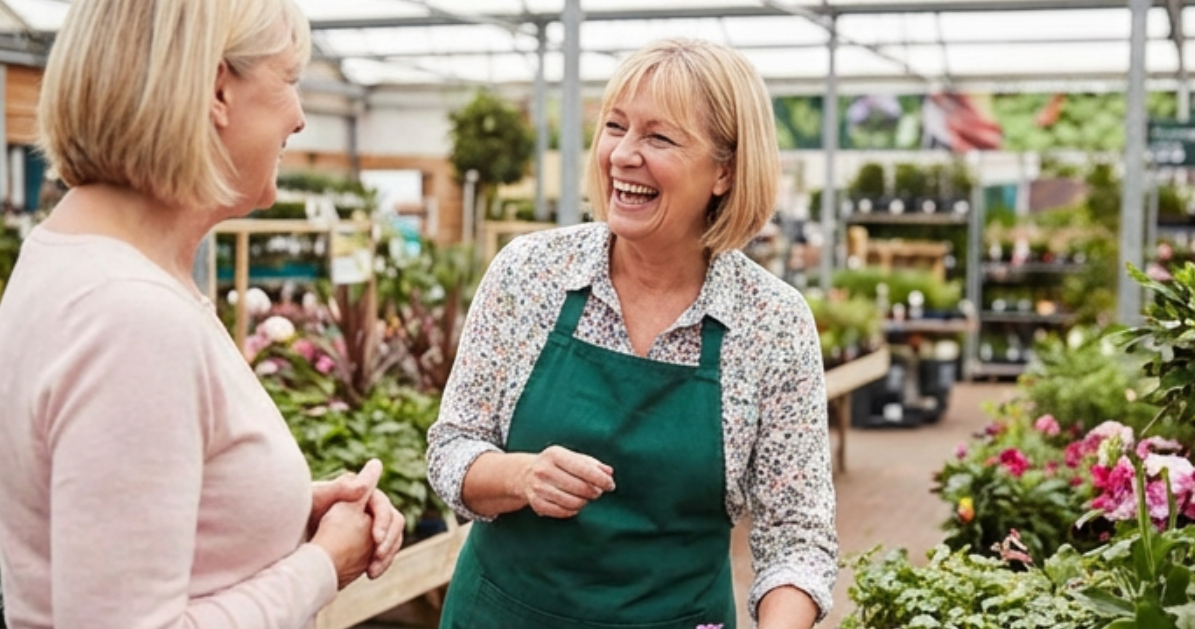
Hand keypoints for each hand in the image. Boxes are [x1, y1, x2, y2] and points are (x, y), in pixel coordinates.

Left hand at [310, 460, 404, 577]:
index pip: (383, 506)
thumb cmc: (301, 510)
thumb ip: (344, 487)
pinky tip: (370, 574)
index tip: (376, 538)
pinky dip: (381, 563)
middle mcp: (370, 508)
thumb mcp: (319, 497)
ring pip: (391, 539)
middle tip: (378, 556)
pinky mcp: (367, 543)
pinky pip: (383, 552)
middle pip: (393, 522)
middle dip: (389, 540)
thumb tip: (374, 467)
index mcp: (362, 494)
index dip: (383, 521)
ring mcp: (370, 526)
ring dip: (387, 554)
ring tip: (374, 571)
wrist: (290, 532)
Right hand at [518, 445, 614, 517]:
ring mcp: (538, 488)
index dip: (601, 479)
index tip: (610, 485)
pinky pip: (563, 512)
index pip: (584, 469)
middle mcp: (544, 470)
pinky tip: (574, 504)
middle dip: (594, 492)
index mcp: (555, 455)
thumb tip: (609, 473)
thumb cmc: (556, 465)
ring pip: (573, 502)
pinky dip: (573, 510)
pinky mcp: (536, 503)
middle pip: (580, 488)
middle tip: (597, 492)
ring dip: (584, 502)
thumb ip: (593, 464)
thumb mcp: (572, 457)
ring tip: (585, 497)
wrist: (525, 474)